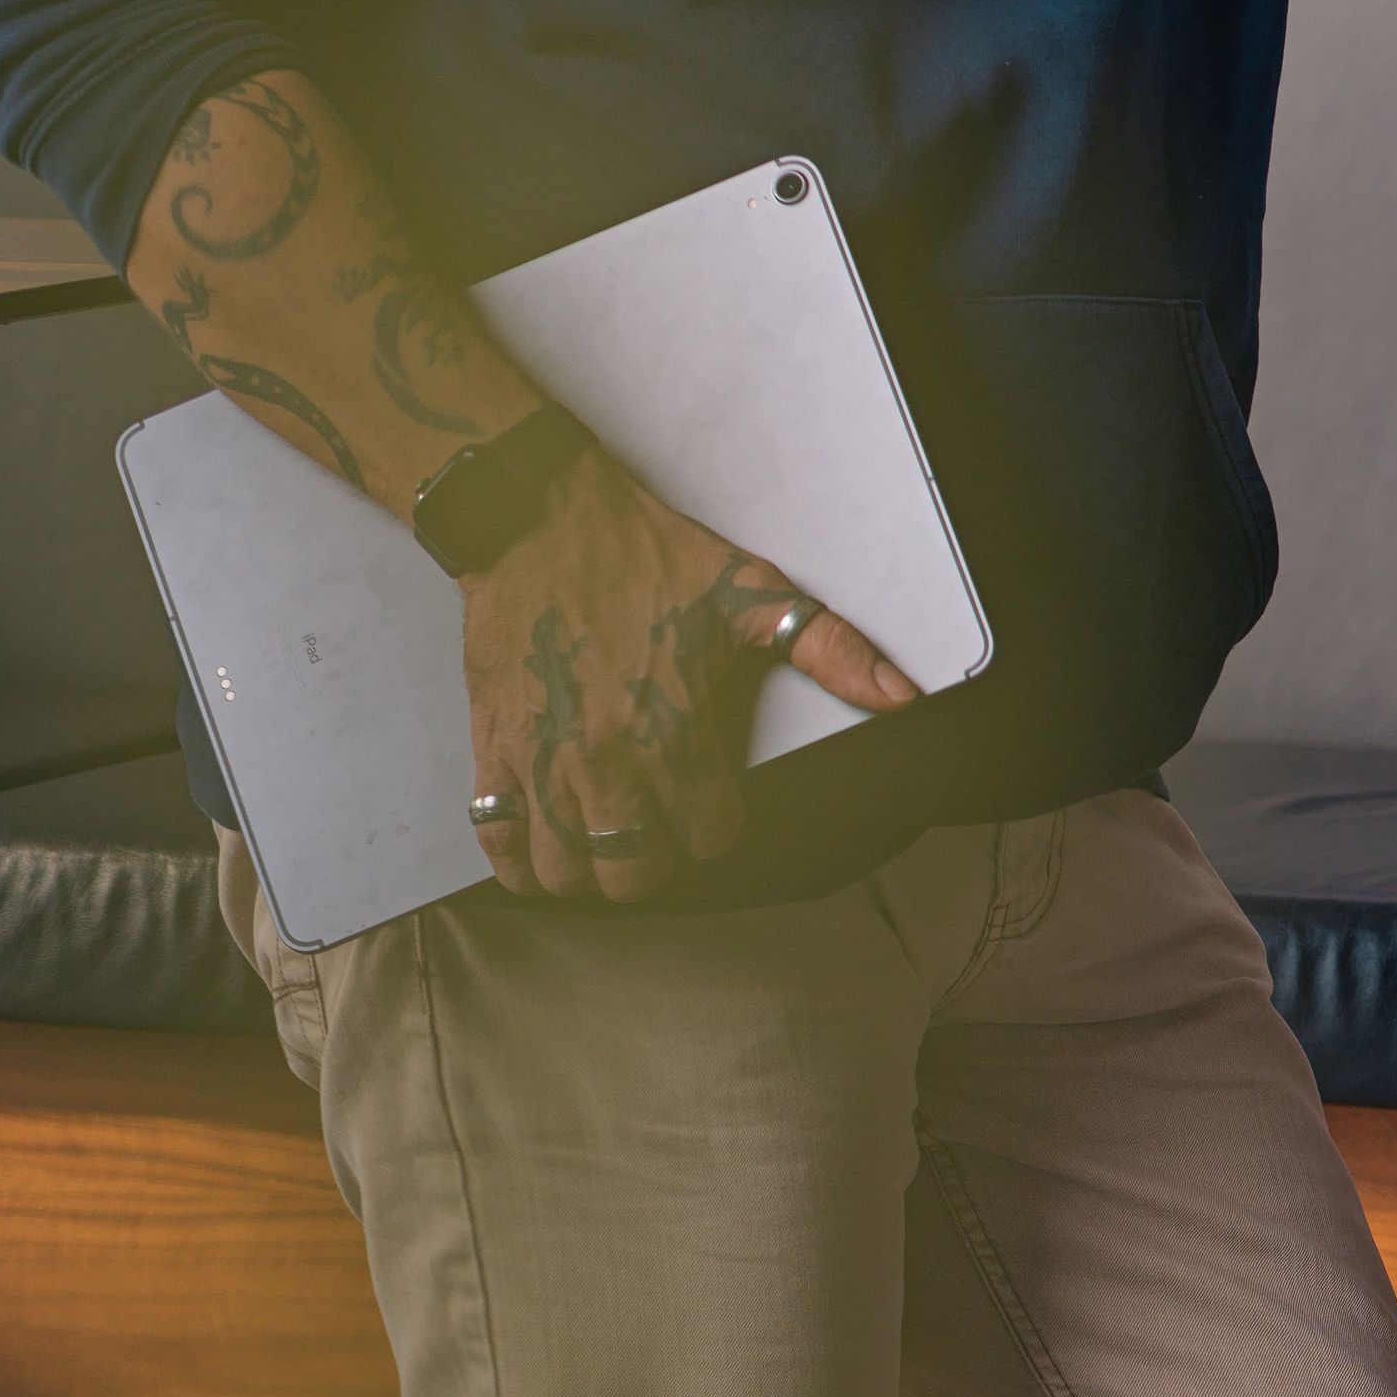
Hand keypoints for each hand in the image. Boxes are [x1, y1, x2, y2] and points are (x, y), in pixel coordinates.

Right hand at [460, 448, 915, 902]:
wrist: (544, 524)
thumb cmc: (648, 557)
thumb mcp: (756, 596)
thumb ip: (834, 653)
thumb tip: (901, 695)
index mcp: (677, 728)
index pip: (709, 837)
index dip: (716, 823)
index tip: (710, 801)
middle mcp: (609, 758)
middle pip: (634, 872)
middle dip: (653, 859)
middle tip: (656, 826)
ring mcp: (544, 761)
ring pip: (566, 873)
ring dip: (588, 866)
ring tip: (604, 835)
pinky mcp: (494, 749)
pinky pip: (498, 843)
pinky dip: (521, 859)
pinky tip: (544, 841)